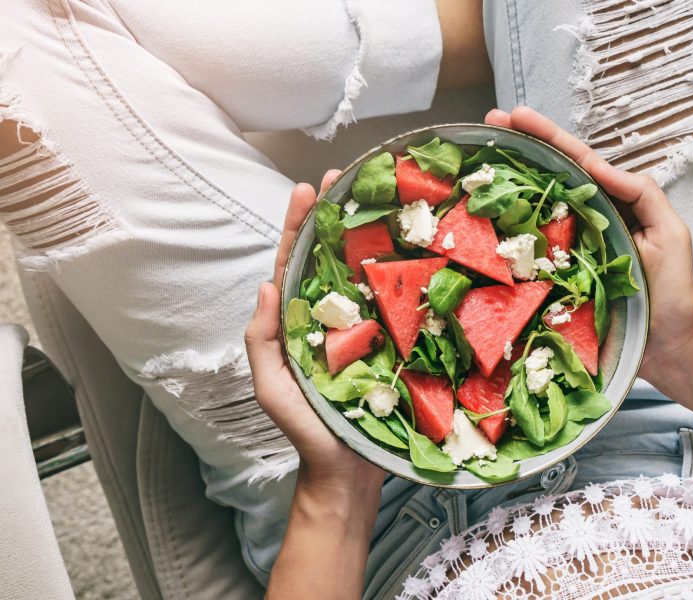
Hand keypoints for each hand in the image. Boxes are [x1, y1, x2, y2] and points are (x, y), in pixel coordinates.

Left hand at [245, 170, 385, 502]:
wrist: (347, 471)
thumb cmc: (305, 431)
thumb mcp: (271, 386)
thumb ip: (262, 340)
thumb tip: (266, 285)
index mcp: (299, 322)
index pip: (294, 265)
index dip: (298, 226)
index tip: (305, 189)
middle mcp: (333, 317)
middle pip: (332, 258)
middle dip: (336, 216)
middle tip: (346, 177)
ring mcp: (366, 327)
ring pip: (368, 274)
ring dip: (373, 234)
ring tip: (382, 196)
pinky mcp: (394, 342)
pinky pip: (398, 304)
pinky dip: (405, 274)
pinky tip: (415, 247)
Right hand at [485, 107, 692, 382]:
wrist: (664, 348)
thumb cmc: (671, 293)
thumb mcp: (670, 234)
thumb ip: (642, 195)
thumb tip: (600, 166)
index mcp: (608, 206)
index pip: (574, 163)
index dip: (546, 137)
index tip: (515, 116)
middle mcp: (579, 224)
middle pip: (544, 180)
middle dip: (516, 150)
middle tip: (486, 125)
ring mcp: (561, 252)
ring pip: (528, 213)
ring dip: (501, 187)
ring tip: (475, 159)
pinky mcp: (549, 282)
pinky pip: (524, 256)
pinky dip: (500, 238)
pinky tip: (478, 220)